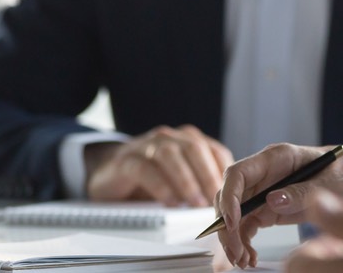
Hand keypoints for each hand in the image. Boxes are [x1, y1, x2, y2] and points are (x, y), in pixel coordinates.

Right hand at [84, 124, 232, 206]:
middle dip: (207, 175)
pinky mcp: (127, 160)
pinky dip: (160, 186)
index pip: (214, 150)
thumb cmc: (152, 177)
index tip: (232, 193)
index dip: (224, 172)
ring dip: (186, 180)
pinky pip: (145, 169)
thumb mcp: (181, 178)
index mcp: (188, 140)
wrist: (110, 172)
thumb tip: (226, 204)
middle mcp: (169, 138)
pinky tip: (169, 202)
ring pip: (170, 155)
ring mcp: (147, 146)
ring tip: (194, 203)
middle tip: (215, 199)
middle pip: (194, 148)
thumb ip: (202, 184)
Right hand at [216, 143, 342, 268]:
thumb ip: (303, 190)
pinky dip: (244, 243)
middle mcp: (263, 174)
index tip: (233, 222)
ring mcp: (263, 192)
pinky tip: (250, 257)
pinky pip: (246, 226)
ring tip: (243, 260)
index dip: (229, 197)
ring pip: (234, 215)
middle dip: (227, 226)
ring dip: (233, 239)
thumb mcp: (331, 179)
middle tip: (236, 251)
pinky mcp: (267, 210)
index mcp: (276, 158)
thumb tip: (271, 201)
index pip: (238, 173)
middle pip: (230, 197)